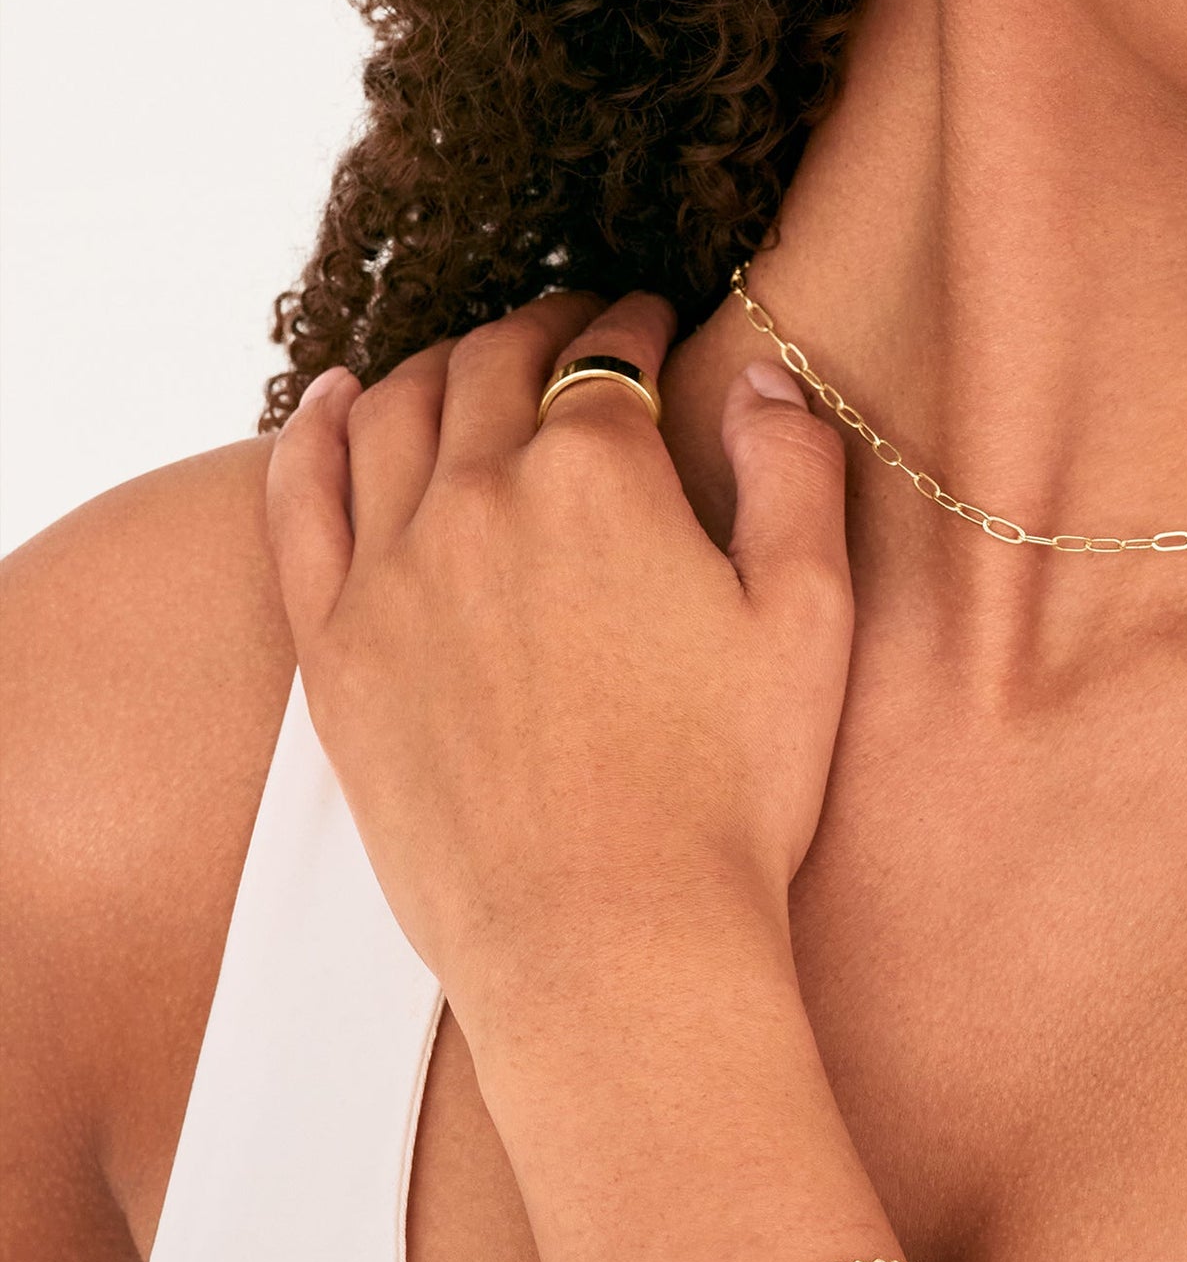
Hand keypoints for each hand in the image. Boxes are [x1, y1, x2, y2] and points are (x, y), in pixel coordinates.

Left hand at [263, 291, 853, 1040]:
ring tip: (475, 361)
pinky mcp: (335, 650)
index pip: (607, 352)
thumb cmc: (730, 790)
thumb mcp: (809, 616)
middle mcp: (479, 497)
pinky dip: (316, 429)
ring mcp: (392, 571)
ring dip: (440, 362)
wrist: (612, 942)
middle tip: (574, 326)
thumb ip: (794, 469)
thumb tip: (763, 375)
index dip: (636, 321)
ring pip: (393, 409)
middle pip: (494, 363)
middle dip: (541, 324)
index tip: (653, 318)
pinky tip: (335, 398)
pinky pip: (301, 498)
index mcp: (599, 475)